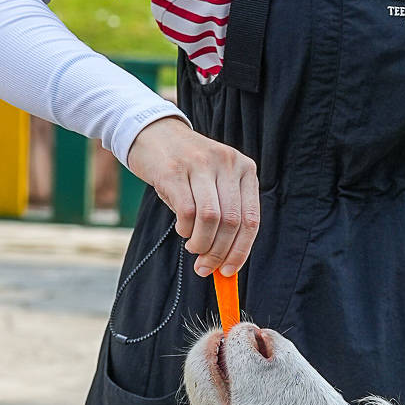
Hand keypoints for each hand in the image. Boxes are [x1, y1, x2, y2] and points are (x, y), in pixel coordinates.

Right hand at [126, 116, 259, 277]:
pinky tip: (182, 230)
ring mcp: (201, 164)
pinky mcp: (174, 170)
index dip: (241, 251)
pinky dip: (185, 230)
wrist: (153, 132)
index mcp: (245, 169)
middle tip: (205, 268)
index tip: (229, 271)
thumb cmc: (186, 166)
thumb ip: (225, 213)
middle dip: (219, 253)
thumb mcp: (214, 181)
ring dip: (202, 244)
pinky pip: (187, 212)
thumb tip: (225, 260)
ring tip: (193, 248)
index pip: (251, 219)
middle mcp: (227, 163)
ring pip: (211, 219)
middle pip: (231, 222)